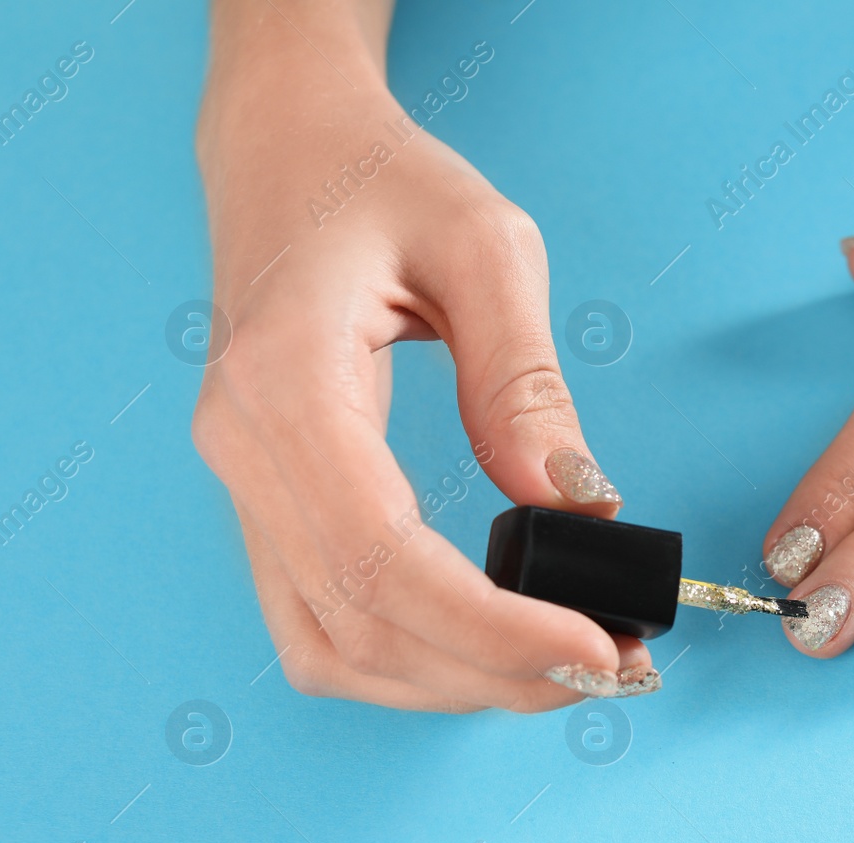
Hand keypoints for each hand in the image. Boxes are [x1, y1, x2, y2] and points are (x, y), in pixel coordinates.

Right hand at [192, 1, 652, 708]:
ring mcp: (243, 486)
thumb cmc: (381, 178)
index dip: (494, 629)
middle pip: (359, 625)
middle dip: (492, 672)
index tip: (595, 649)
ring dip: (451, 683)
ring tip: (564, 672)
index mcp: (285, 384)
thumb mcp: (485, 245)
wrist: (287, 149)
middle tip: (610, 669)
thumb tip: (577, 502)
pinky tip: (490, 649)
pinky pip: (321, 623)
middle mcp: (244, 452)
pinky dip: (408, 659)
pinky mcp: (267, 502)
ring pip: (331, 648)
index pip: (383, 559)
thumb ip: (524, 383)